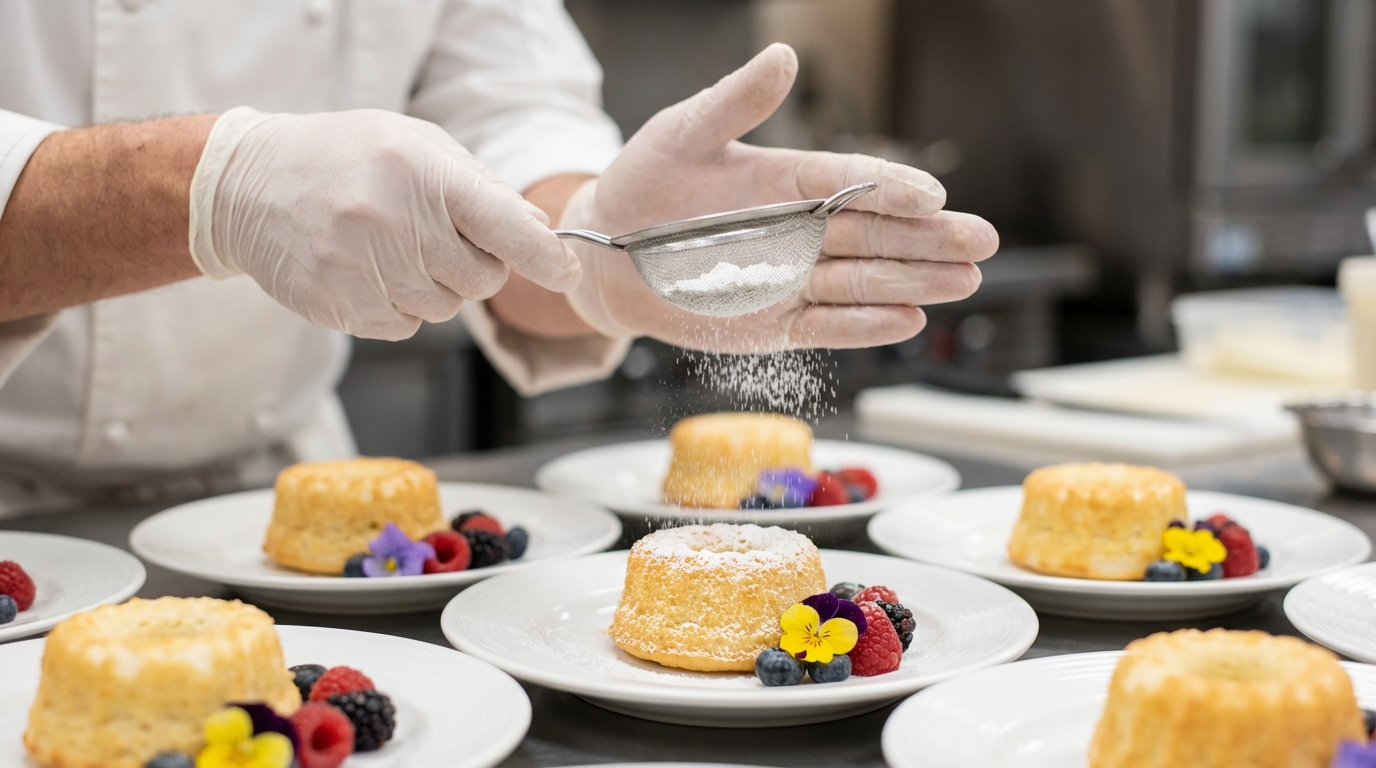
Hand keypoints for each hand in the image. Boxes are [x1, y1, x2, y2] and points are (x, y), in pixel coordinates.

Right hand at [190, 108, 579, 339]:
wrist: (245, 185)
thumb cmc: (342, 157)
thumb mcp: (412, 144)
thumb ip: (479, 186)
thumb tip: (536, 228)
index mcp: (423, 175)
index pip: (507, 228)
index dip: (547, 258)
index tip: (570, 273)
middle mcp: (395, 224)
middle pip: (481, 280)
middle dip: (474, 266)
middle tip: (437, 236)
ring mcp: (363, 270)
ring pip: (443, 309)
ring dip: (434, 287)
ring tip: (392, 248)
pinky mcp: (339, 307)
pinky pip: (403, 326)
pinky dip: (399, 306)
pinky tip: (368, 270)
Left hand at [562, 44, 997, 352]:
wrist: (605, 256)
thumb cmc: (642, 185)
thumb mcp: (682, 135)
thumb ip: (734, 103)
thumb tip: (784, 57)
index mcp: (789, 177)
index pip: (852, 181)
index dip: (891, 189)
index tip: (930, 195)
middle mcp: (802, 228)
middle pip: (877, 233)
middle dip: (930, 238)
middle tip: (980, 240)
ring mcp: (794, 278)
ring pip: (864, 281)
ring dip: (914, 281)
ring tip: (964, 281)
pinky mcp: (777, 325)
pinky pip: (829, 326)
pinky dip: (866, 325)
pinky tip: (908, 319)